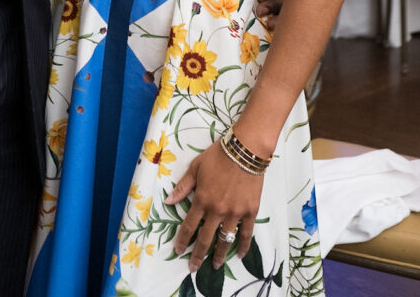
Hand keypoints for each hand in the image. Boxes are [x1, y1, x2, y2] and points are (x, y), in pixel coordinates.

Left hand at [165, 141, 262, 271]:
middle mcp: (217, 210)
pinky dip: (243, 246)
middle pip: (205, 238)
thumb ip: (183, 187)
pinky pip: (246, 234)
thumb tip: (169, 201)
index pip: (189, 226)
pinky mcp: (250, 211)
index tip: (178, 250)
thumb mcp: (195, 168)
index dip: (182, 240)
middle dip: (198, 255)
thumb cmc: (218, 156)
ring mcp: (235, 213)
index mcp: (202, 199)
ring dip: (218, 255)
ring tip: (214, 265)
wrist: (245, 150)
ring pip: (225, 240)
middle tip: (193, 267)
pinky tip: (238, 254)